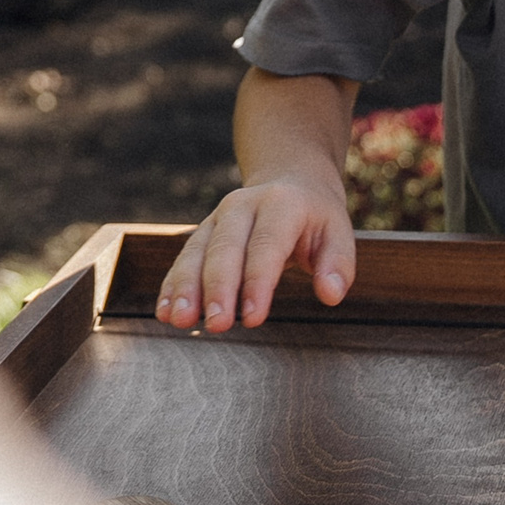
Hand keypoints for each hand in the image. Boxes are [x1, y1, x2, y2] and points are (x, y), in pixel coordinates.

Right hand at [153, 177, 356, 331]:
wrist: (290, 180)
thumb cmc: (315, 216)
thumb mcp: (338, 232)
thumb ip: (337, 264)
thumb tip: (331, 293)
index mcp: (281, 204)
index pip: (266, 245)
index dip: (258, 282)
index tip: (254, 317)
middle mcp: (242, 206)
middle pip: (225, 248)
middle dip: (218, 288)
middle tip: (217, 324)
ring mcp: (217, 218)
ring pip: (196, 252)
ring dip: (186, 287)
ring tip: (180, 319)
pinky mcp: (203, 233)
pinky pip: (184, 258)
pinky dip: (173, 285)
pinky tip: (166, 310)